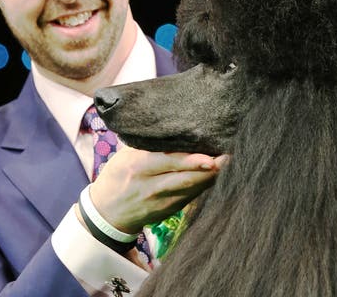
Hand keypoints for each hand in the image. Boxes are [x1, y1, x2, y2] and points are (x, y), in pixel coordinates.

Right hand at [89, 146, 227, 232]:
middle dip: (210, 169)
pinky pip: (192, 196)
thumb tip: (173, 124)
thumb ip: (149, 143)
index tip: (211, 155)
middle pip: (186, 179)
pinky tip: (217, 174)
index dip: (192, 160)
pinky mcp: (170, 210)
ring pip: (193, 189)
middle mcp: (151, 186)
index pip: (169, 162)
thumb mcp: (126, 156)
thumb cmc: (118, 175)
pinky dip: (205, 185)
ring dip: (212, 177)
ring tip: (230, 162)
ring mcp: (162, 201)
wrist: (106, 213)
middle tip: (230, 156)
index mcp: (138, 167)